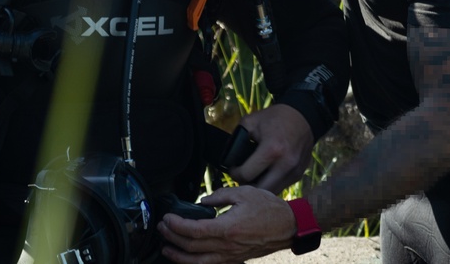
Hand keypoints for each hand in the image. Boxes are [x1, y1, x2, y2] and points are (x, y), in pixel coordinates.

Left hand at [158, 186, 294, 263]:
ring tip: (166, 248)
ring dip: (179, 256)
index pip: (193, 231)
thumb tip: (203, 201)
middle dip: (172, 238)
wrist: (288, 227)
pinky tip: (187, 258)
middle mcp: (226, 246)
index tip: (167, 218)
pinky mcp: (235, 260)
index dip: (176, 226)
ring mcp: (231, 256)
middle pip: (191, 247)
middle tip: (162, 228)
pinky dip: (195, 263)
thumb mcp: (244, 193)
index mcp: (227, 228)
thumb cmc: (269, 209)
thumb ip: (220, 196)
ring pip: (198, 262)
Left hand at [231, 104, 312, 192]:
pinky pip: (281, 186)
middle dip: (247, 186)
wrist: (303, 116)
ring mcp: (294, 171)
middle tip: (242, 176)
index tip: (234, 169)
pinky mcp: (299, 175)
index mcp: (271, 150)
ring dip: (260, 188)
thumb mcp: (250, 122)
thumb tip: (227, 157)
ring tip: (254, 176)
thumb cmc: (275, 118)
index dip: (234, 173)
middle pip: (259, 191)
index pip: (246, 175)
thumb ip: (236, 139)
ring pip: (271, 192)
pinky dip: (272, 183)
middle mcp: (285, 164)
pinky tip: (267, 173)